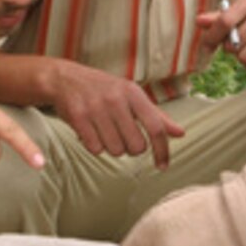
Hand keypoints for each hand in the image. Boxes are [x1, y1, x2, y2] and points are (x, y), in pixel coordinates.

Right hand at [49, 61, 184, 169]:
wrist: (64, 78)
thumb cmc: (103, 89)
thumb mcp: (131, 95)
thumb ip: (156, 116)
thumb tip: (180, 133)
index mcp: (133, 92)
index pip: (156, 127)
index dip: (162, 150)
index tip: (163, 166)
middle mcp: (116, 99)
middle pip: (136, 146)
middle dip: (131, 148)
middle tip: (122, 136)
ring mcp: (96, 108)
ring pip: (116, 150)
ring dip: (112, 147)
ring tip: (105, 131)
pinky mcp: (78, 117)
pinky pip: (95, 149)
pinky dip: (95, 146)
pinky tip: (91, 132)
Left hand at [196, 0, 245, 70]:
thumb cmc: (243, 23)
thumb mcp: (228, 18)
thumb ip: (214, 20)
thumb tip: (199, 21)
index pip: (225, 22)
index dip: (212, 37)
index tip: (206, 46)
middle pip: (233, 43)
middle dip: (228, 48)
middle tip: (233, 44)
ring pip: (245, 56)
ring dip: (240, 58)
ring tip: (244, 49)